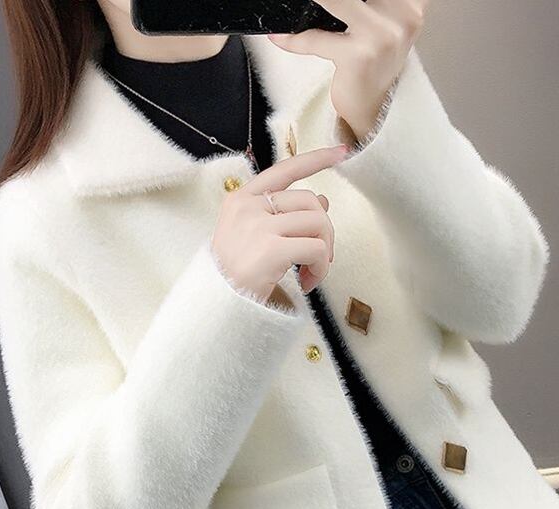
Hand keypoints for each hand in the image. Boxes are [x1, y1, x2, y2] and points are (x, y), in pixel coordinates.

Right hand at [210, 144, 348, 299]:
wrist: (216, 307)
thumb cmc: (235, 277)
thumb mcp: (254, 238)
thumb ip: (284, 217)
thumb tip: (322, 200)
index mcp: (241, 199)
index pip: (284, 170)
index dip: (316, 159)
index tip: (342, 151)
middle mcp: (248, 207)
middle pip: (310, 200)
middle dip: (325, 231)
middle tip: (319, 259)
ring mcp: (258, 226)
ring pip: (318, 223)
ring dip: (325, 252)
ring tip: (311, 273)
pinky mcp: (272, 249)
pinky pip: (317, 249)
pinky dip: (321, 268)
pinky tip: (308, 282)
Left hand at [268, 0, 429, 142]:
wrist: (374, 111)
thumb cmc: (373, 63)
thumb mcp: (381, 22)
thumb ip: (371, 2)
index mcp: (411, 3)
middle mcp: (403, 16)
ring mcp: (382, 36)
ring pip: (336, 0)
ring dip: (313, 1)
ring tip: (293, 4)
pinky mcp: (360, 57)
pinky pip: (317, 39)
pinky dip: (295, 39)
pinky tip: (280, 38)